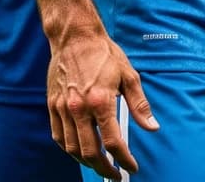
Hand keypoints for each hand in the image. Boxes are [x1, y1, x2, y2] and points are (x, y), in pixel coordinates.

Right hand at [47, 31, 157, 178]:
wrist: (75, 37)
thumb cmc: (105, 54)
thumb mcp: (129, 75)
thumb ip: (140, 104)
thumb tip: (153, 127)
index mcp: (101, 101)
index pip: (113, 142)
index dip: (124, 159)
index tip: (131, 167)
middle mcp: (79, 108)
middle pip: (90, 152)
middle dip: (104, 168)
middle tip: (115, 174)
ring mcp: (63, 108)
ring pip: (71, 148)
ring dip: (86, 162)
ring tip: (99, 165)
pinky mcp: (52, 106)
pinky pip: (59, 137)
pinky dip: (69, 149)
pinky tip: (79, 151)